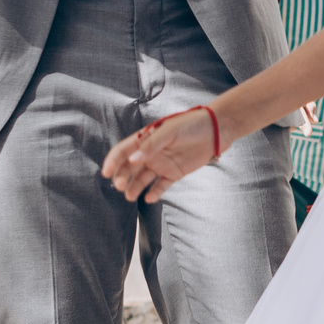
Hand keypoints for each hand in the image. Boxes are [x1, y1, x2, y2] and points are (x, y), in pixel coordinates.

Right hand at [102, 107, 217, 202]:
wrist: (216, 130)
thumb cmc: (191, 124)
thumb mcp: (169, 131)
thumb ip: (151, 145)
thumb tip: (134, 160)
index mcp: (146, 138)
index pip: (124, 150)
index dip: (113, 161)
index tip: (106, 173)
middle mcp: (151, 152)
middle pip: (130, 167)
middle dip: (123, 177)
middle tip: (120, 187)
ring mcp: (162, 163)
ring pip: (143, 178)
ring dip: (135, 187)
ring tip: (130, 197)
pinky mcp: (174, 173)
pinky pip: (161, 185)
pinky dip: (154, 192)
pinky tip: (149, 198)